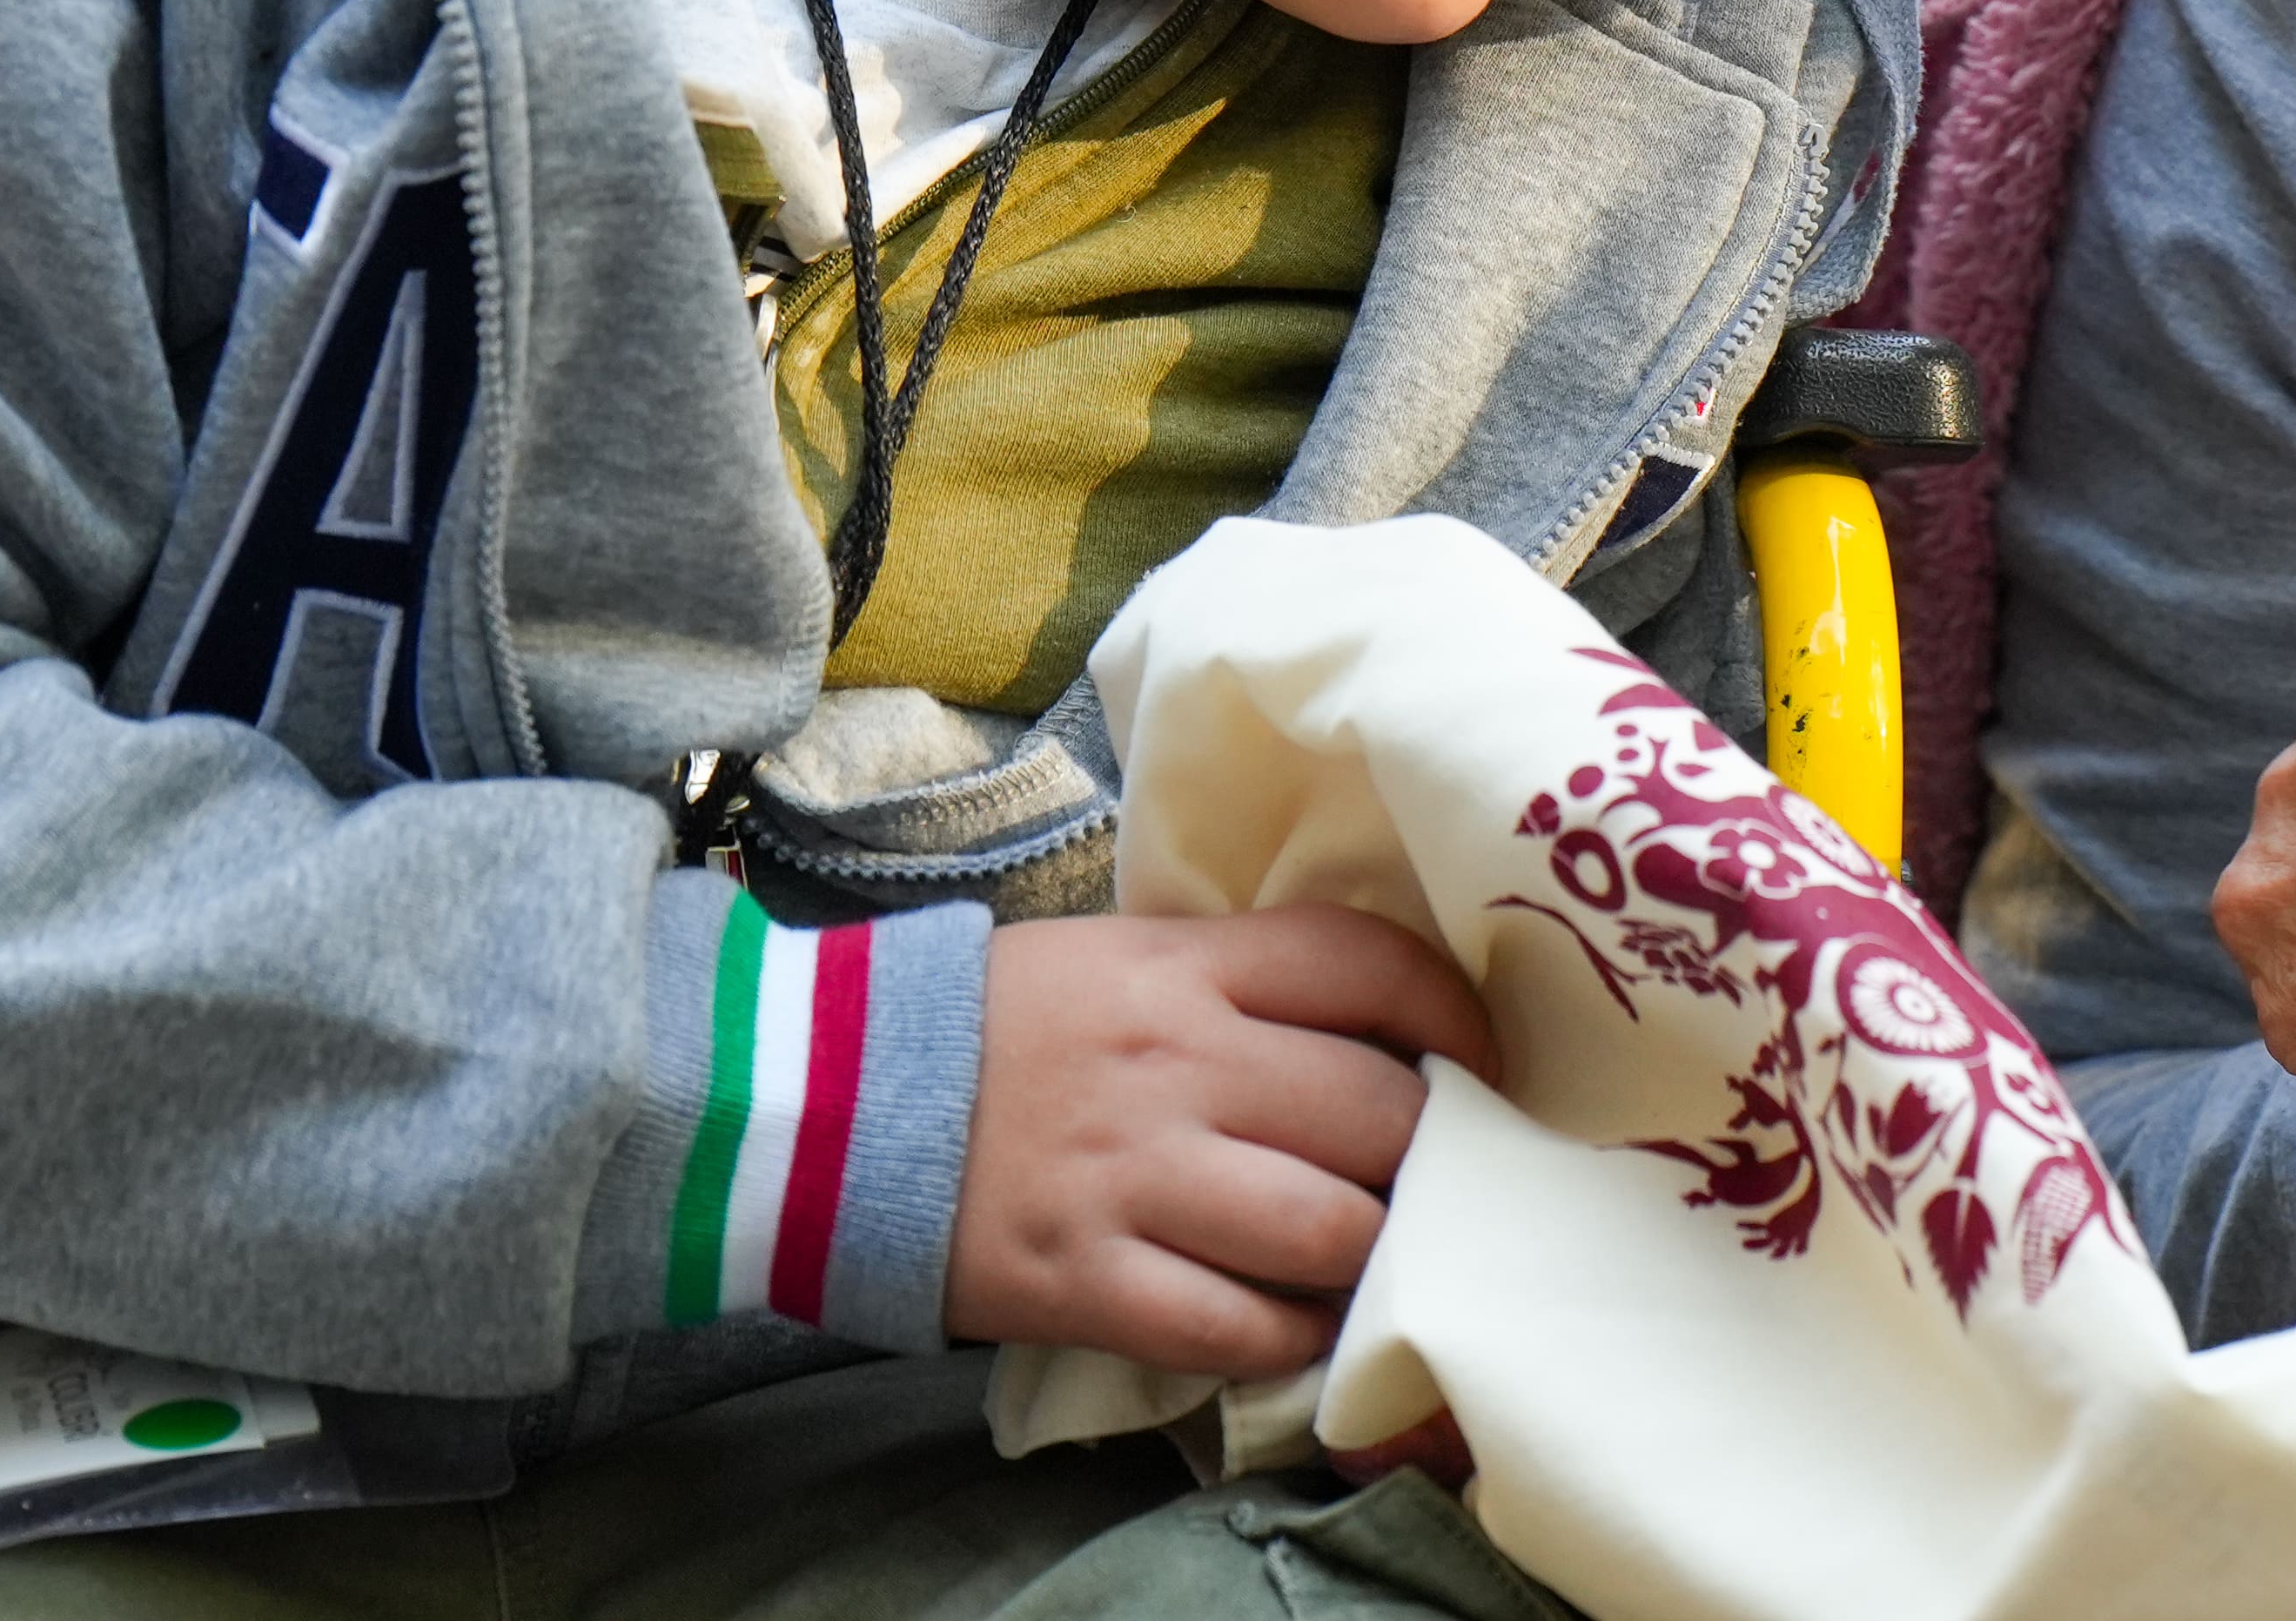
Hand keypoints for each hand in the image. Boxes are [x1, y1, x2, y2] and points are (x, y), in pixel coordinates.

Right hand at [941, 902, 1499, 1377]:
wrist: (815, 1103)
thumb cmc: (990, 1028)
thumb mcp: (1120, 960)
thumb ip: (1238, 985)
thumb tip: (1377, 1029)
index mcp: (1184, 968)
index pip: (1367, 964)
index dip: (1455, 1016)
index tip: (1480, 1060)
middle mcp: (1175, 1065)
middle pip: (1379, 1113)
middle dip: (1429, 1155)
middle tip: (1427, 1176)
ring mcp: (1131, 1177)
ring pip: (1328, 1230)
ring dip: (1370, 1252)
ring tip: (1365, 1254)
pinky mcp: (1084, 1280)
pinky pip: (1236, 1326)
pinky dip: (1287, 1335)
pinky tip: (1289, 1322)